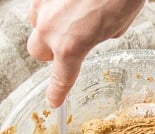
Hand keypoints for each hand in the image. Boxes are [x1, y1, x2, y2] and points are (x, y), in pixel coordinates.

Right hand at [27, 0, 144, 107]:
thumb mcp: (118, 27)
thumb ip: (99, 37)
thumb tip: (93, 33)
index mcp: (72, 46)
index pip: (60, 78)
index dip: (57, 92)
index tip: (52, 102)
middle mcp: (51, 28)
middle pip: (37, 51)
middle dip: (50, 52)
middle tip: (70, 46)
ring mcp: (43, 6)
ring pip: (36, 24)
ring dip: (50, 26)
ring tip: (75, 17)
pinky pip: (42, 4)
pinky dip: (54, 6)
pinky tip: (72, 2)